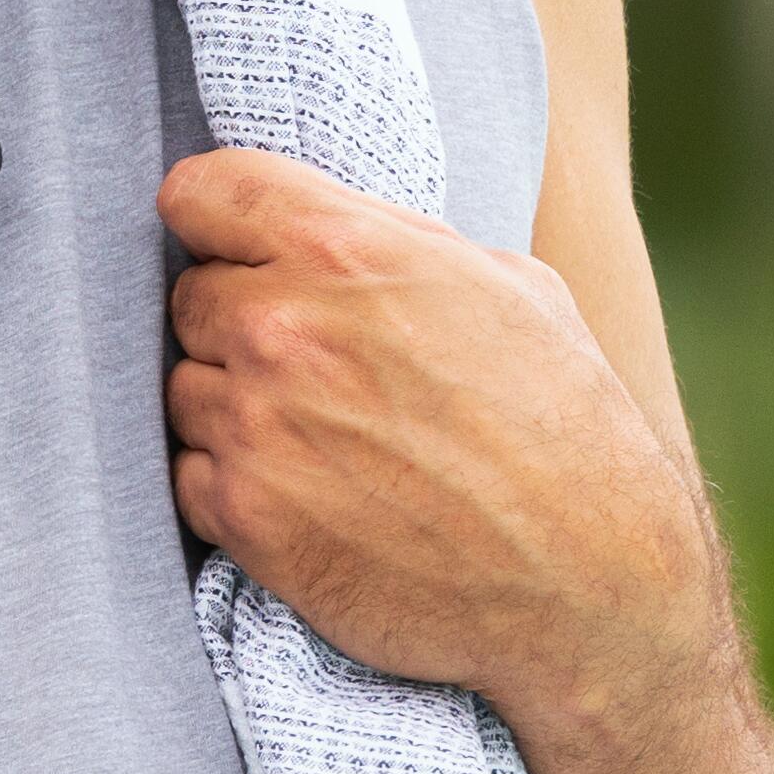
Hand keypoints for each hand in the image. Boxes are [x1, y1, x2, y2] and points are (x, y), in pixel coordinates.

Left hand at [158, 149, 722, 752]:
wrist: (588, 581)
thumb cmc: (568, 424)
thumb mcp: (512, 286)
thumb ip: (399, 245)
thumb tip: (335, 234)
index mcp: (347, 249)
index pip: (201, 192)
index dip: (218, 218)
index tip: (235, 244)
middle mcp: (283, 329)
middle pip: (190, 296)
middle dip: (240, 319)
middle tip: (313, 362)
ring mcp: (254, 427)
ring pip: (185, 387)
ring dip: (234, 404)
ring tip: (319, 435)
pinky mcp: (244, 519)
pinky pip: (189, 476)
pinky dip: (233, 482)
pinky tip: (305, 492)